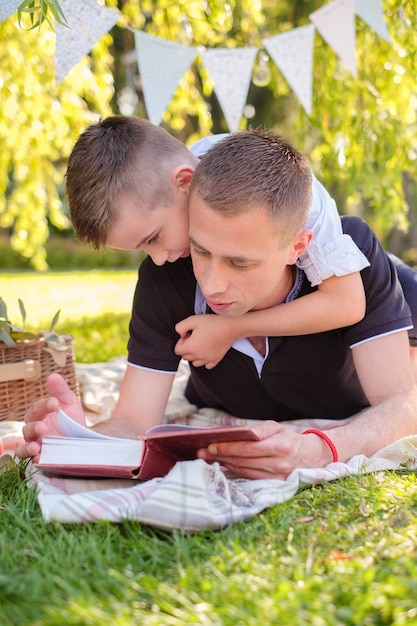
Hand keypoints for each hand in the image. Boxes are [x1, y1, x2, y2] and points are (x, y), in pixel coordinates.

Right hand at [15, 373, 84, 461]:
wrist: (85, 440)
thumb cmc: (72, 420)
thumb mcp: (69, 403)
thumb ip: (61, 390)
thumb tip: (53, 376)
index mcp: (39, 415)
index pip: (37, 409)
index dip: (44, 405)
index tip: (55, 403)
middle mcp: (34, 431)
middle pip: (28, 428)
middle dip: (34, 427)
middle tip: (43, 426)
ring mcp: (37, 446)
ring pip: (24, 447)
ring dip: (28, 447)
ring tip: (36, 447)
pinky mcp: (43, 460)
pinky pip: (32, 462)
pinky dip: (34, 460)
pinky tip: (40, 458)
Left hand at [175, 315, 235, 368]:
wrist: (230, 327)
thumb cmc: (212, 322)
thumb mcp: (192, 320)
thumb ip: (180, 327)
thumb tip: (181, 335)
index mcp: (190, 347)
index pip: (177, 350)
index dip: (181, 341)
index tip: (188, 335)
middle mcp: (198, 356)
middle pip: (185, 357)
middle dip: (187, 348)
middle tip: (195, 337)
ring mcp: (207, 360)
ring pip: (194, 363)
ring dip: (195, 355)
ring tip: (201, 344)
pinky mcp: (216, 360)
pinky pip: (207, 365)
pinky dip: (205, 360)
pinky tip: (208, 351)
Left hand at [196, 420, 333, 478]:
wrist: (310, 457)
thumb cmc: (288, 439)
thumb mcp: (276, 427)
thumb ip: (258, 430)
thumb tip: (238, 433)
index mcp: (279, 446)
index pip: (247, 448)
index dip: (227, 448)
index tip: (210, 445)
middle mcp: (278, 464)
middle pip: (242, 461)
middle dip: (220, 456)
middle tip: (202, 452)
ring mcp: (276, 477)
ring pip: (243, 470)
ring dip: (224, 464)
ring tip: (209, 458)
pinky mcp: (273, 485)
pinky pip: (249, 477)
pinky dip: (234, 471)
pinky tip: (224, 465)